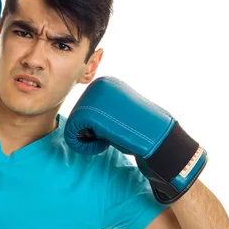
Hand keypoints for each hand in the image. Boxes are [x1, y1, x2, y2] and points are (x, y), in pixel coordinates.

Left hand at [64, 76, 207, 203]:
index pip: (85, 109)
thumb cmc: (140, 129)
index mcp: (105, 83)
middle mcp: (97, 85)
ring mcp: (92, 97)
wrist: (157, 137)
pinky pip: (71, 134)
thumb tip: (86, 113)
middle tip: (110, 136)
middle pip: (77, 115)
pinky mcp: (89, 112)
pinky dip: (84, 146)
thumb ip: (103, 107)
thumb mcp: (119, 111)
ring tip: (108, 139)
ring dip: (87, 140)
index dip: (95, 126)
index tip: (113, 129)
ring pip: (73, 125)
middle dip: (89, 132)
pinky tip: (103, 144)